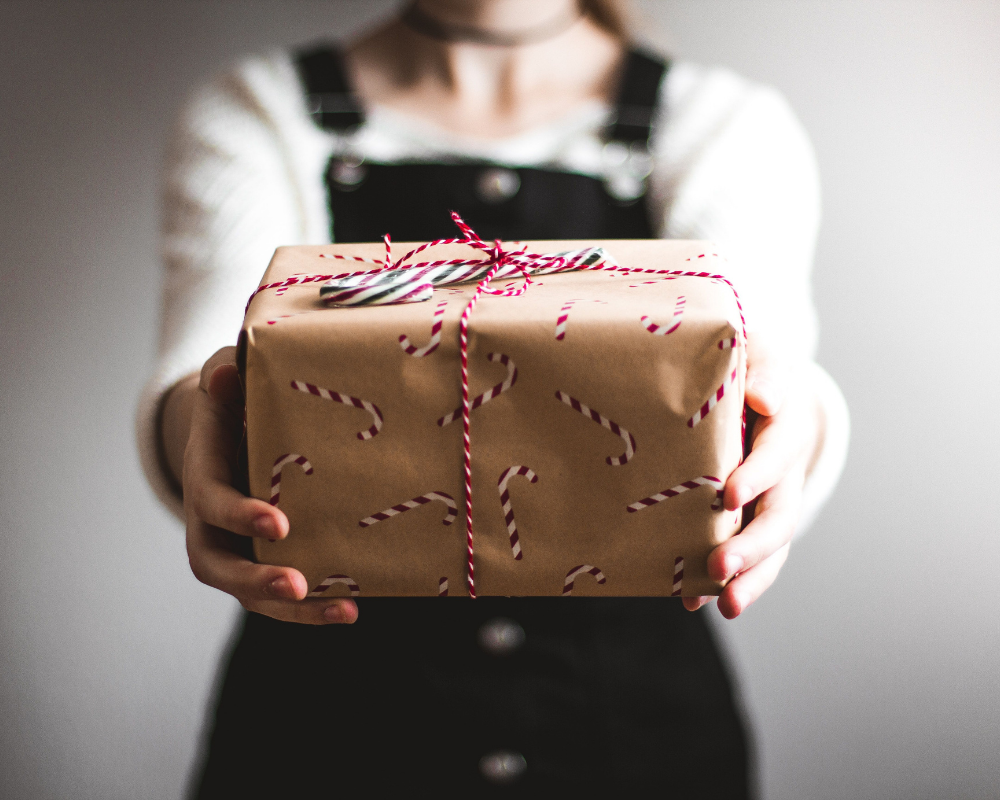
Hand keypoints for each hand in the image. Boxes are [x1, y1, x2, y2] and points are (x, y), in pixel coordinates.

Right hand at [181, 347, 358, 624]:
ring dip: (294, 610)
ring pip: (251, 593)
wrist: (231, 433)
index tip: (280, 523)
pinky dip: (313, 608)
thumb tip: (226, 373)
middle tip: (296, 585)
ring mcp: (236, 549)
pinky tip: (352, 608)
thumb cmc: (234, 404)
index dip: (241, 515)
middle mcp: (211, 525)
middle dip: (257, 579)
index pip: (213, 504)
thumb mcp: (227, 382)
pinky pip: (280, 596)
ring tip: (343, 610)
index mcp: (204, 478)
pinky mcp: (263, 562)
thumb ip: (226, 377)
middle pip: (219, 567)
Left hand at [683, 335, 823, 618]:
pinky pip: (747, 558)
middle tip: (719, 567)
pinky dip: (725, 582)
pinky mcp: (750, 521)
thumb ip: (761, 372)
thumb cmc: (748, 369)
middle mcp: (785, 474)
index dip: (757, 475)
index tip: (728, 495)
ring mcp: (771, 503)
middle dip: (752, 546)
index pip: (776, 454)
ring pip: (770, 548)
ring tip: (726, 606)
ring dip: (750, 578)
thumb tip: (763, 398)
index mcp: (786, 428)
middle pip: (778, 516)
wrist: (760, 392)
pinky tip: (693, 601)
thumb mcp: (757, 356)